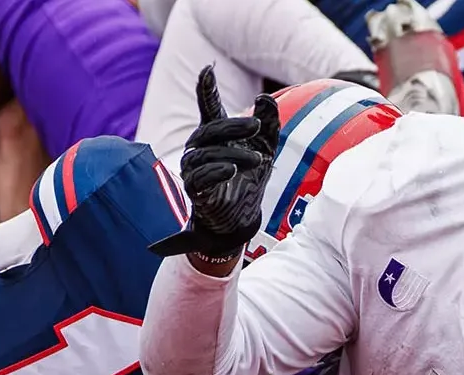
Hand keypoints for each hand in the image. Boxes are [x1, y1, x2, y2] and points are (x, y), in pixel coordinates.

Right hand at [149, 65, 280, 257]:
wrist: (244, 216)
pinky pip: (199, 177)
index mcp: (216, 133)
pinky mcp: (195, 190)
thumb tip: (266, 99)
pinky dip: (216, 172)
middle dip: (234, 125)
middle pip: (211, 129)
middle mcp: (200, 147)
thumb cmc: (250, 178)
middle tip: (256, 124)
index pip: (209, 107)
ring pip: (207, 153)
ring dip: (233, 153)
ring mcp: (194, 168)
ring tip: (257, 159)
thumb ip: (269, 124)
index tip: (207, 70)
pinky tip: (231, 170)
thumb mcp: (267, 148)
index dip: (206, 89)